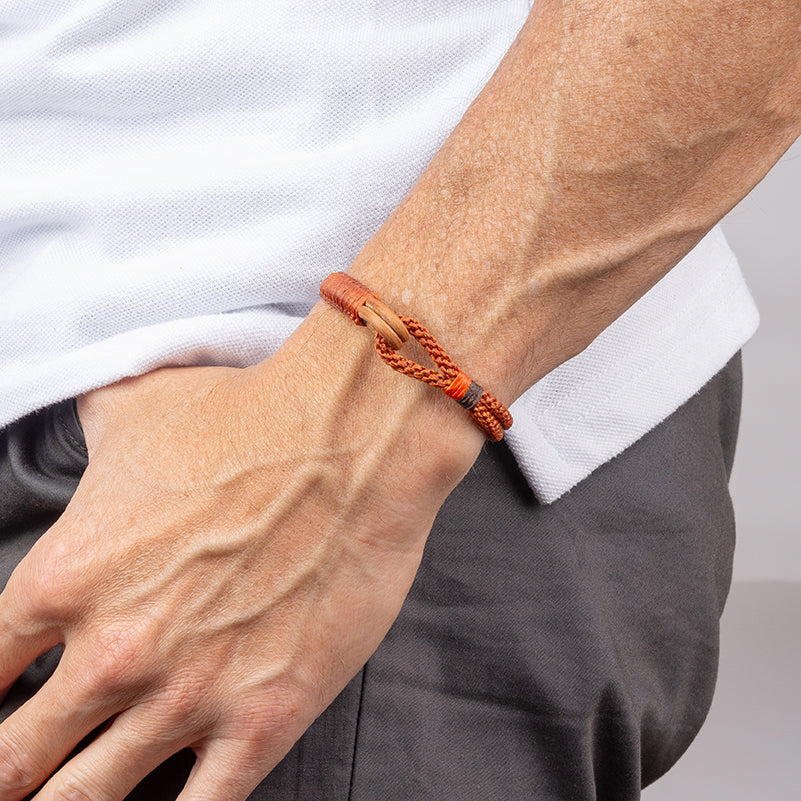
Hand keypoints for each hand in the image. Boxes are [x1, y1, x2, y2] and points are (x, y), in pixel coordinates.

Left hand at [0, 306, 481, 799]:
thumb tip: (83, 431)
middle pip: (11, 765)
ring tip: (72, 798)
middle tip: (19, 777)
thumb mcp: (137, 407)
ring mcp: (188, 696)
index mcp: (66, 578)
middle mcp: (113, 652)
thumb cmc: (251, 417)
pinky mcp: (262, 719)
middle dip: (8, 777)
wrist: (352, 438)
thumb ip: (85, 434)